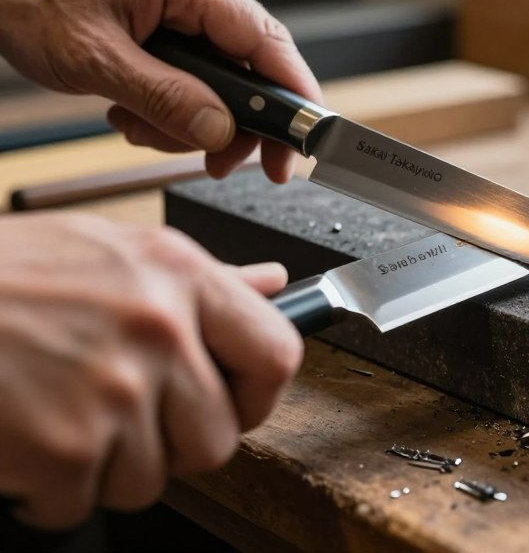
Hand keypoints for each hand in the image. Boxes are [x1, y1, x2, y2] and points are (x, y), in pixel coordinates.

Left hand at [0, 0, 322, 182]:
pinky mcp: (173, 20)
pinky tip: (137, 111)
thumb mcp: (94, 58)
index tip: (302, 142)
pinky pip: (198, 73)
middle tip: (215, 163)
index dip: (292, 95)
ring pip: (224, 79)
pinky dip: (174, 104)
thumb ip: (164, 96)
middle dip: (232, 122)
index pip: (265, 41)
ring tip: (143, 126)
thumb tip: (219, 131)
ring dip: (191, 118)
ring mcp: (187, 2)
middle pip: (252, 67)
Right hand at [0, 213, 302, 529]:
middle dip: (171, 444)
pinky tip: (25, 436)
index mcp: (180, 275)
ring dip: (106, 466)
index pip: (277, 353)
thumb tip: (272, 284)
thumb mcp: (113, 249)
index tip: (233, 401)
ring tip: (60, 412)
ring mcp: (113, 391)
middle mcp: (158, 331)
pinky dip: (50, 488)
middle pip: (216, 439)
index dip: (259, 393)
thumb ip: (205, 277)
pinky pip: (81, 504)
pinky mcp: (63, 448)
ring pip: (150, 480)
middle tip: (123, 416)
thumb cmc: (6, 275)